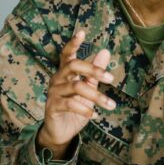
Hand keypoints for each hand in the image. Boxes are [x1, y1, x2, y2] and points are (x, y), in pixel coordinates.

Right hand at [36, 29, 115, 158]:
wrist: (61, 132)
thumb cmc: (75, 109)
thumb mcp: (88, 90)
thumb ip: (94, 73)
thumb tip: (105, 51)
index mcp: (65, 73)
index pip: (67, 55)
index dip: (73, 44)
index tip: (82, 32)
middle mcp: (57, 80)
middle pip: (72, 66)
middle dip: (92, 70)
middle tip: (110, 78)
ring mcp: (53, 93)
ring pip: (76, 87)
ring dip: (96, 96)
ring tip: (111, 105)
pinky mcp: (52, 107)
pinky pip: (70, 104)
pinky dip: (85, 109)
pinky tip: (95, 115)